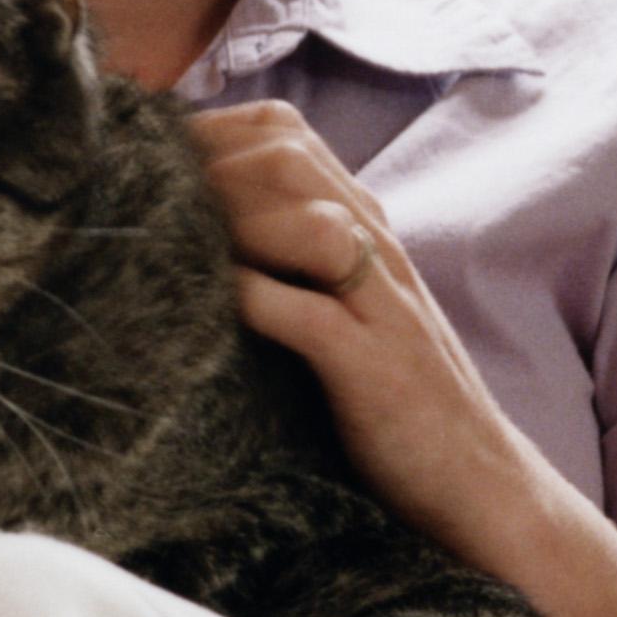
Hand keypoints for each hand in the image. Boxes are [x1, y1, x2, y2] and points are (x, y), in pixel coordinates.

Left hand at [185, 101, 566, 573]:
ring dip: (225, 215)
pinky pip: (307, 310)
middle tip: (135, 198)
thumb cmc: (394, 404)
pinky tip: (204, 303)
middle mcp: (378, 251)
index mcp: (366, 229)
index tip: (143, 160)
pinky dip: (248, 295)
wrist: (480, 485)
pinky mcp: (376, 366)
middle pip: (287, 155)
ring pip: (306, 214)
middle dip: (203, 163)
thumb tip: (186, 232)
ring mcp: (382, 306)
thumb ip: (287, 260)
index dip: (208, 131)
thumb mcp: (343, 309)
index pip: (285, 133)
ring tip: (162, 238)